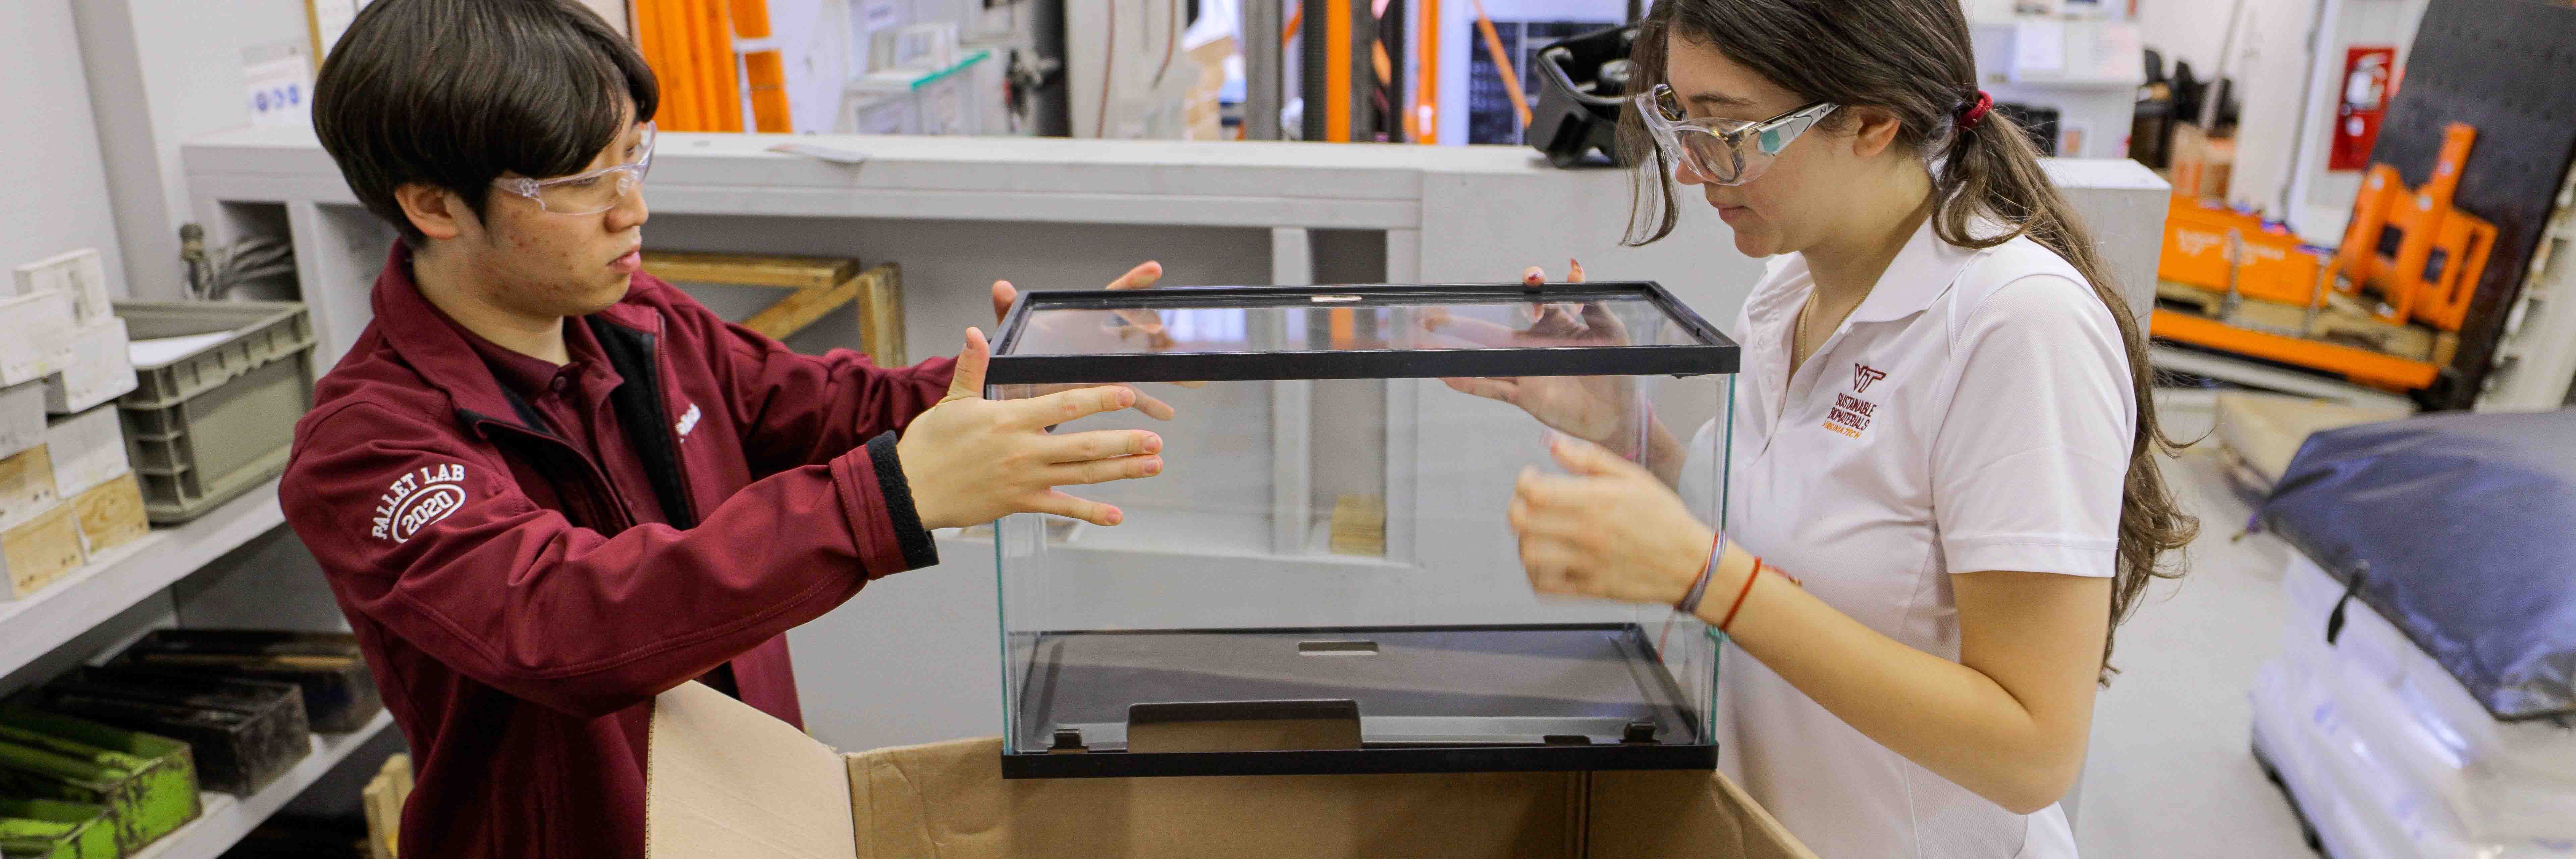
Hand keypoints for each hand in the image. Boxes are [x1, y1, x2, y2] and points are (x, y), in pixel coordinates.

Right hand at [897, 328, 1165, 528]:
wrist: (910, 489)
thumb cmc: (931, 442)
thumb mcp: (953, 401)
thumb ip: (972, 367)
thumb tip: (975, 332)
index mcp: (1010, 419)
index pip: (1064, 405)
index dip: (1099, 399)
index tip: (1127, 394)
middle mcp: (1024, 449)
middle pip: (1085, 444)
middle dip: (1124, 441)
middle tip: (1157, 439)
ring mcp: (1025, 479)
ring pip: (1082, 473)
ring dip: (1120, 470)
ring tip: (1154, 465)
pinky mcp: (1020, 503)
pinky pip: (1061, 508)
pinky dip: (1090, 512)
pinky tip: (1117, 515)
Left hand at [988, 260, 1191, 418]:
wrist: (1012, 388)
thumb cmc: (1014, 356)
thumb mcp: (1011, 335)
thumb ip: (1008, 312)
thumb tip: (1000, 287)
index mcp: (1080, 323)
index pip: (1109, 298)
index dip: (1131, 283)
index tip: (1153, 270)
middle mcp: (1098, 341)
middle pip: (1138, 332)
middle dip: (1162, 334)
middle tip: (1180, 336)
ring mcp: (1104, 367)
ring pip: (1143, 366)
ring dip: (1168, 373)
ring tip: (1194, 381)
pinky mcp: (1103, 392)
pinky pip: (1132, 397)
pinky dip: (1150, 405)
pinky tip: (1166, 414)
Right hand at [1427, 260, 1646, 454]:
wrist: (1619, 416)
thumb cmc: (1618, 371)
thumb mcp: (1612, 332)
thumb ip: (1593, 304)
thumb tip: (1575, 270)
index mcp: (1556, 326)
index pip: (1534, 303)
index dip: (1532, 291)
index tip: (1534, 282)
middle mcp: (1534, 347)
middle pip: (1491, 331)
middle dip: (1461, 322)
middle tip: (1433, 313)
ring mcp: (1526, 372)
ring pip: (1483, 359)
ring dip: (1454, 352)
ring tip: (1424, 344)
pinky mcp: (1525, 397)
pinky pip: (1493, 388)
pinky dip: (1469, 383)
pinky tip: (1445, 377)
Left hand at [1509, 436, 1715, 604]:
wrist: (1690, 563)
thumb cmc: (1662, 516)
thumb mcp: (1632, 477)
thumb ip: (1589, 458)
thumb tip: (1552, 443)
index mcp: (1595, 501)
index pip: (1534, 491)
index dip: (1524, 481)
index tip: (1533, 477)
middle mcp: (1586, 533)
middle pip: (1522, 522)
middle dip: (1518, 507)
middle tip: (1531, 504)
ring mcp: (1585, 564)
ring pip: (1528, 555)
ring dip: (1526, 540)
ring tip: (1539, 532)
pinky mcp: (1588, 589)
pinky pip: (1543, 585)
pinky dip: (1536, 573)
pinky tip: (1547, 559)